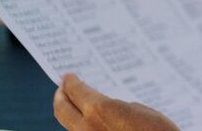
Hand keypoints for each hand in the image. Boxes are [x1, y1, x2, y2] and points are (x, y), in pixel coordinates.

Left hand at [53, 73, 179, 130]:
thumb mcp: (141, 111)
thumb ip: (119, 107)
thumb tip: (112, 110)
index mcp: (99, 110)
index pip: (76, 91)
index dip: (70, 82)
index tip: (67, 76)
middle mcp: (87, 128)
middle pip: (62, 109)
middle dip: (61, 96)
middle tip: (62, 88)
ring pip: (68, 125)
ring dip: (69, 112)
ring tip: (73, 104)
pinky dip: (80, 124)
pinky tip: (89, 120)